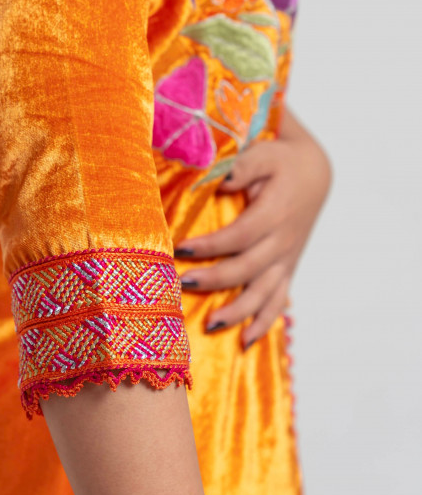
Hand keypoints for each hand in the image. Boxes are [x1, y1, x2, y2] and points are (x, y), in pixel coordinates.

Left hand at [176, 106, 331, 349]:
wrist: (314, 174)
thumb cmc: (281, 161)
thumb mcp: (264, 153)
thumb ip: (244, 166)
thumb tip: (223, 180)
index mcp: (275, 213)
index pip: (240, 236)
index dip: (211, 246)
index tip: (180, 249)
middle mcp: (283, 242)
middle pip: (247, 269)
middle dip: (215, 279)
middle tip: (182, 284)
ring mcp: (286, 259)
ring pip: (263, 294)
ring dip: (237, 311)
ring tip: (209, 324)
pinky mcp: (286, 268)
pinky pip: (278, 302)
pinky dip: (263, 323)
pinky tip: (244, 341)